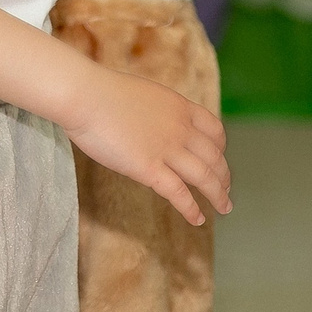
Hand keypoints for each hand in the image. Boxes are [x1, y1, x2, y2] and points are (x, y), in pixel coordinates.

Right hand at [63, 65, 231, 225]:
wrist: (86, 96)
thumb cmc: (103, 92)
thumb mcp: (144, 95)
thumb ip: (157, 112)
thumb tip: (154, 124)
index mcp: (179, 107)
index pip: (215, 130)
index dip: (221, 148)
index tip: (220, 158)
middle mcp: (180, 128)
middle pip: (214, 157)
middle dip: (223, 176)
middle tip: (225, 190)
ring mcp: (167, 149)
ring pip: (205, 177)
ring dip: (218, 195)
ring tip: (224, 208)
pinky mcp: (149, 169)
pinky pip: (179, 194)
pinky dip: (191, 209)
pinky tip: (198, 219)